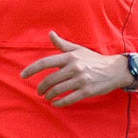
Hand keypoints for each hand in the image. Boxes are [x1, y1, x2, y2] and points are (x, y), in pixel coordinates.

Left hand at [21, 33, 137, 105]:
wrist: (114, 70)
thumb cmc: (94, 59)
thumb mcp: (78, 50)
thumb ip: (62, 44)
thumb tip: (50, 34)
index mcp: (70, 57)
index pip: (45, 62)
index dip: (31, 69)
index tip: (22, 75)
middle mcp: (74, 67)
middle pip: (50, 79)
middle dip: (41, 87)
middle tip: (38, 92)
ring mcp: (80, 80)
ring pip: (57, 90)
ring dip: (49, 96)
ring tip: (46, 97)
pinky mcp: (86, 91)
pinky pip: (68, 99)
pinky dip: (59, 103)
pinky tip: (55, 103)